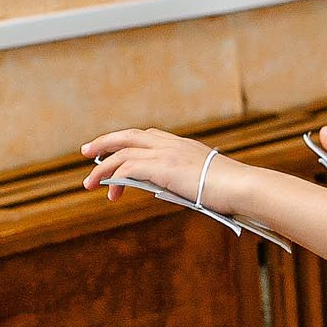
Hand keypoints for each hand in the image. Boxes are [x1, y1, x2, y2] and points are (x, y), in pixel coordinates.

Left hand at [82, 128, 245, 213]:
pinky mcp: (161, 167)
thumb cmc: (229, 189)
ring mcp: (165, 153)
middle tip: (86, 152)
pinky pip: (128, 167)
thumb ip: (184, 180)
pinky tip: (108, 187)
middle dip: (104, 142)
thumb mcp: (204, 180)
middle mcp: (170, 144)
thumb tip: (171, 190)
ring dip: (102, 167)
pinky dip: (113, 175)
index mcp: (181, 145)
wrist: (240, 186)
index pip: (147, 136)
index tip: (113, 149)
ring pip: (122, 153)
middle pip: (128, 136)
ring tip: (89, 183)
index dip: (126, 141)